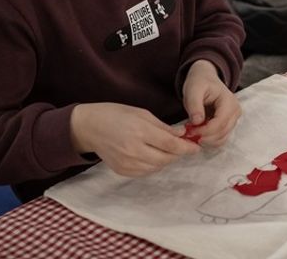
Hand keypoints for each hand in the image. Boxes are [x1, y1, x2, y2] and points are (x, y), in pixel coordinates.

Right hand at [69, 102, 197, 176]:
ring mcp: (127, 163)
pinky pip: (145, 172)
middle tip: (183, 147)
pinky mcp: (122, 171)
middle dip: (178, 154)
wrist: (90, 127)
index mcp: (140, 132)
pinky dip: (153, 165)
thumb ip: (163, 127)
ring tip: (166, 149)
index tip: (196, 147)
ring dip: (166, 160)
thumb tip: (183, 134)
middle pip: (166, 159)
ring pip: (157, 167)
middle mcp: (133, 150)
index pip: (170, 145)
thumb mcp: (142, 114)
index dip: (186, 147)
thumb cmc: (117, 115)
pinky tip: (152, 155)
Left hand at [181, 60, 240, 147]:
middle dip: (205, 137)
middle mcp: (235, 111)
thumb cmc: (199, 82)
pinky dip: (209, 140)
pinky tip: (198, 134)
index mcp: (229, 101)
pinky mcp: (228, 124)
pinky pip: (221, 138)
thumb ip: (194, 105)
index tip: (190, 131)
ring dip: (207, 140)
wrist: (205, 78)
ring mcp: (233, 119)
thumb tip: (197, 122)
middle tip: (188, 134)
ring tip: (192, 133)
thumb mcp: (193, 89)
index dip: (205, 130)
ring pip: (222, 138)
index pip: (220, 123)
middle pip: (222, 132)